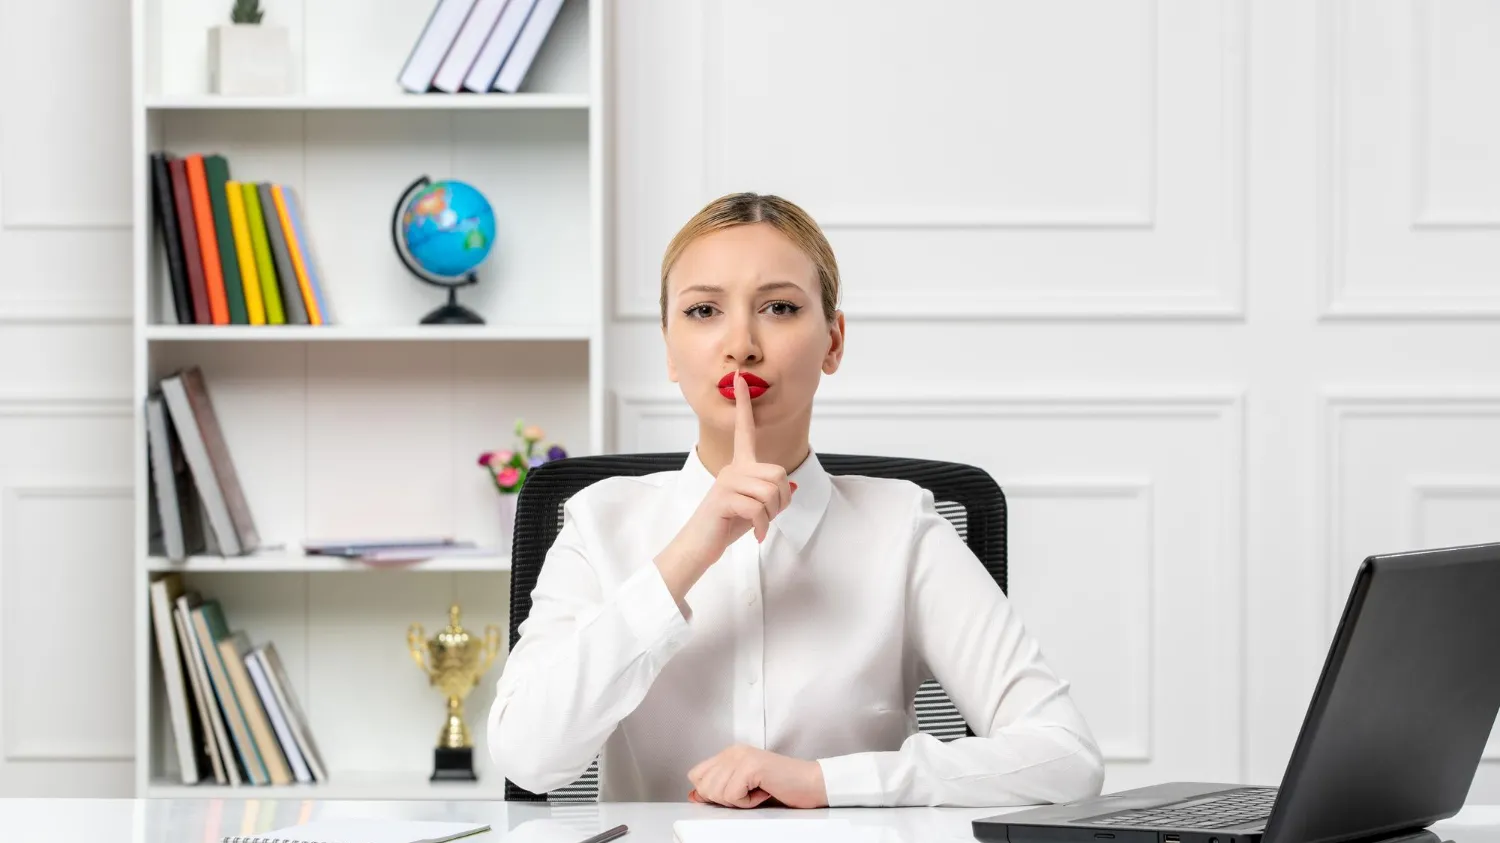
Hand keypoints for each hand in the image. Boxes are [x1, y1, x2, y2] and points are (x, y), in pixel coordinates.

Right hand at [656, 374, 795, 603]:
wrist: (700, 546)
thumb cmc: (726, 525)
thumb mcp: (756, 509)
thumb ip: (773, 496)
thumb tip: (791, 487)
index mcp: (739, 466)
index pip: (744, 430)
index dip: (743, 405)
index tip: (741, 379)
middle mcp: (732, 468)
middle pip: (778, 473)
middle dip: (782, 501)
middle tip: (768, 517)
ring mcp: (726, 482)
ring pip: (771, 491)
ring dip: (772, 515)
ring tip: (758, 525)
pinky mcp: (724, 499)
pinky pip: (759, 508)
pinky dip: (762, 527)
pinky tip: (755, 535)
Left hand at [686, 744, 827, 808]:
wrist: (811, 784)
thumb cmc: (784, 786)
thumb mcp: (744, 787)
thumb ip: (719, 788)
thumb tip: (695, 796)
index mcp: (730, 753)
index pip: (696, 775)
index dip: (710, 792)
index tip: (733, 795)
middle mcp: (733, 751)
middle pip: (704, 786)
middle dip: (725, 799)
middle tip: (749, 792)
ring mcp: (741, 757)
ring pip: (716, 792)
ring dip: (738, 801)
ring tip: (757, 790)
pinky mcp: (750, 766)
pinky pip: (732, 795)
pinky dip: (748, 802)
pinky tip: (763, 791)